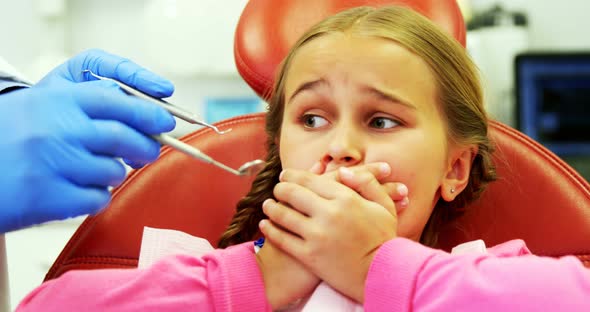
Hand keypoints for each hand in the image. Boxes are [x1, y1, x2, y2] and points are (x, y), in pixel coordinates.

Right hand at [0, 49, 175, 231]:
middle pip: (125, 137)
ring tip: (90, 170)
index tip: (165, 122)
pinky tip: (77, 190)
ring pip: (114, 170)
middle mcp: (57, 129)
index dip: (147, 112)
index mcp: (56, 101)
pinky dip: (96, 196)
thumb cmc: (11, 137)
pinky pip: (98, 198)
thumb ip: (85, 103)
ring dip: (113, 173)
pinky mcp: (50, 197)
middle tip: (148, 152)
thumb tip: (140, 112)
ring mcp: (54, 164)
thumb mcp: (40, 104)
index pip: (117, 101)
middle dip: (145, 147)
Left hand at [260, 163, 398, 302]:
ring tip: (268, 205)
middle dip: (280, 188)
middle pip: (293, 194)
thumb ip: (366, 183)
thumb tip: (344, 170)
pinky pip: (282, 239)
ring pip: (283, 215)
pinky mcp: (309, 255)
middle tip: (276, 188)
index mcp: (346, 199)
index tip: (286, 175)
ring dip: (271, 207)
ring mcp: (317, 235)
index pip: (310, 180)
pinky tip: (265, 225)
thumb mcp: (383, 206)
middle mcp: (329, 214)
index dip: (293, 175)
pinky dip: (270, 230)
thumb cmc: (383, 239)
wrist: (380, 275)